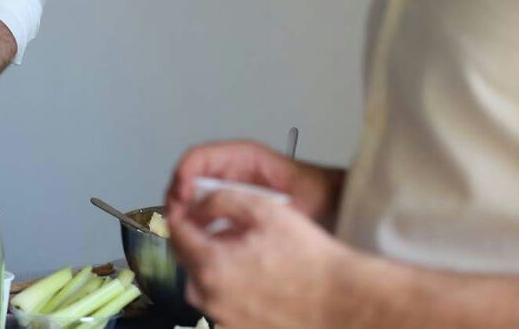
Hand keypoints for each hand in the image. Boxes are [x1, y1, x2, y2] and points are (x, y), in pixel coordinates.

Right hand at [166, 140, 338, 226]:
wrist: (333, 203)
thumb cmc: (315, 193)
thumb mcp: (291, 197)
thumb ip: (262, 204)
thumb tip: (229, 214)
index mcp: (243, 157)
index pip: (200, 157)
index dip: (184, 175)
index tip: (182, 199)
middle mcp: (231, 169)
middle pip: (189, 175)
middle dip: (177, 196)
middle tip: (175, 222)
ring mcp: (229, 186)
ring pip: (193, 194)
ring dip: (183, 211)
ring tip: (182, 233)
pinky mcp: (232, 204)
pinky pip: (205, 210)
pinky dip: (196, 222)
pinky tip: (198, 239)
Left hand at [168, 188, 357, 328]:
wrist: (343, 302)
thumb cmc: (308, 257)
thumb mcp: (263, 210)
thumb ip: (220, 200)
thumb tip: (196, 206)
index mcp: (210, 266)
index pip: (176, 232)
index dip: (181, 212)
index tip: (190, 205)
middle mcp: (210, 298)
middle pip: (186, 258)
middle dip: (197, 238)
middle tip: (221, 226)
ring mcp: (224, 319)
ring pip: (203, 282)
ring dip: (213, 263)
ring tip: (245, 252)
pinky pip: (222, 303)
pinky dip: (229, 287)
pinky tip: (256, 276)